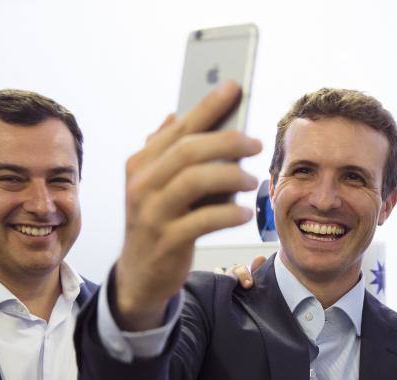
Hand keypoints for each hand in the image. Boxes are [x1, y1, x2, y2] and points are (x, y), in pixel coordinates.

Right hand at [114, 81, 261, 329]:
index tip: (235, 88)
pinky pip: (204, 220)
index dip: (208, 106)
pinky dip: (229, 213)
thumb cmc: (158, 223)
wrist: (141, 275)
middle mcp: (142, 184)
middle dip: (227, 141)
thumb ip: (167, 152)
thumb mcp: (157, 186)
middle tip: (255, 143)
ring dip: (230, 175)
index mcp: (141, 164)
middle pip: (188, 150)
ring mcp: (152, 213)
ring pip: (195, 181)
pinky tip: (244, 212)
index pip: (178, 127)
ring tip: (250, 179)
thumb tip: (176, 114)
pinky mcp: (167, 241)